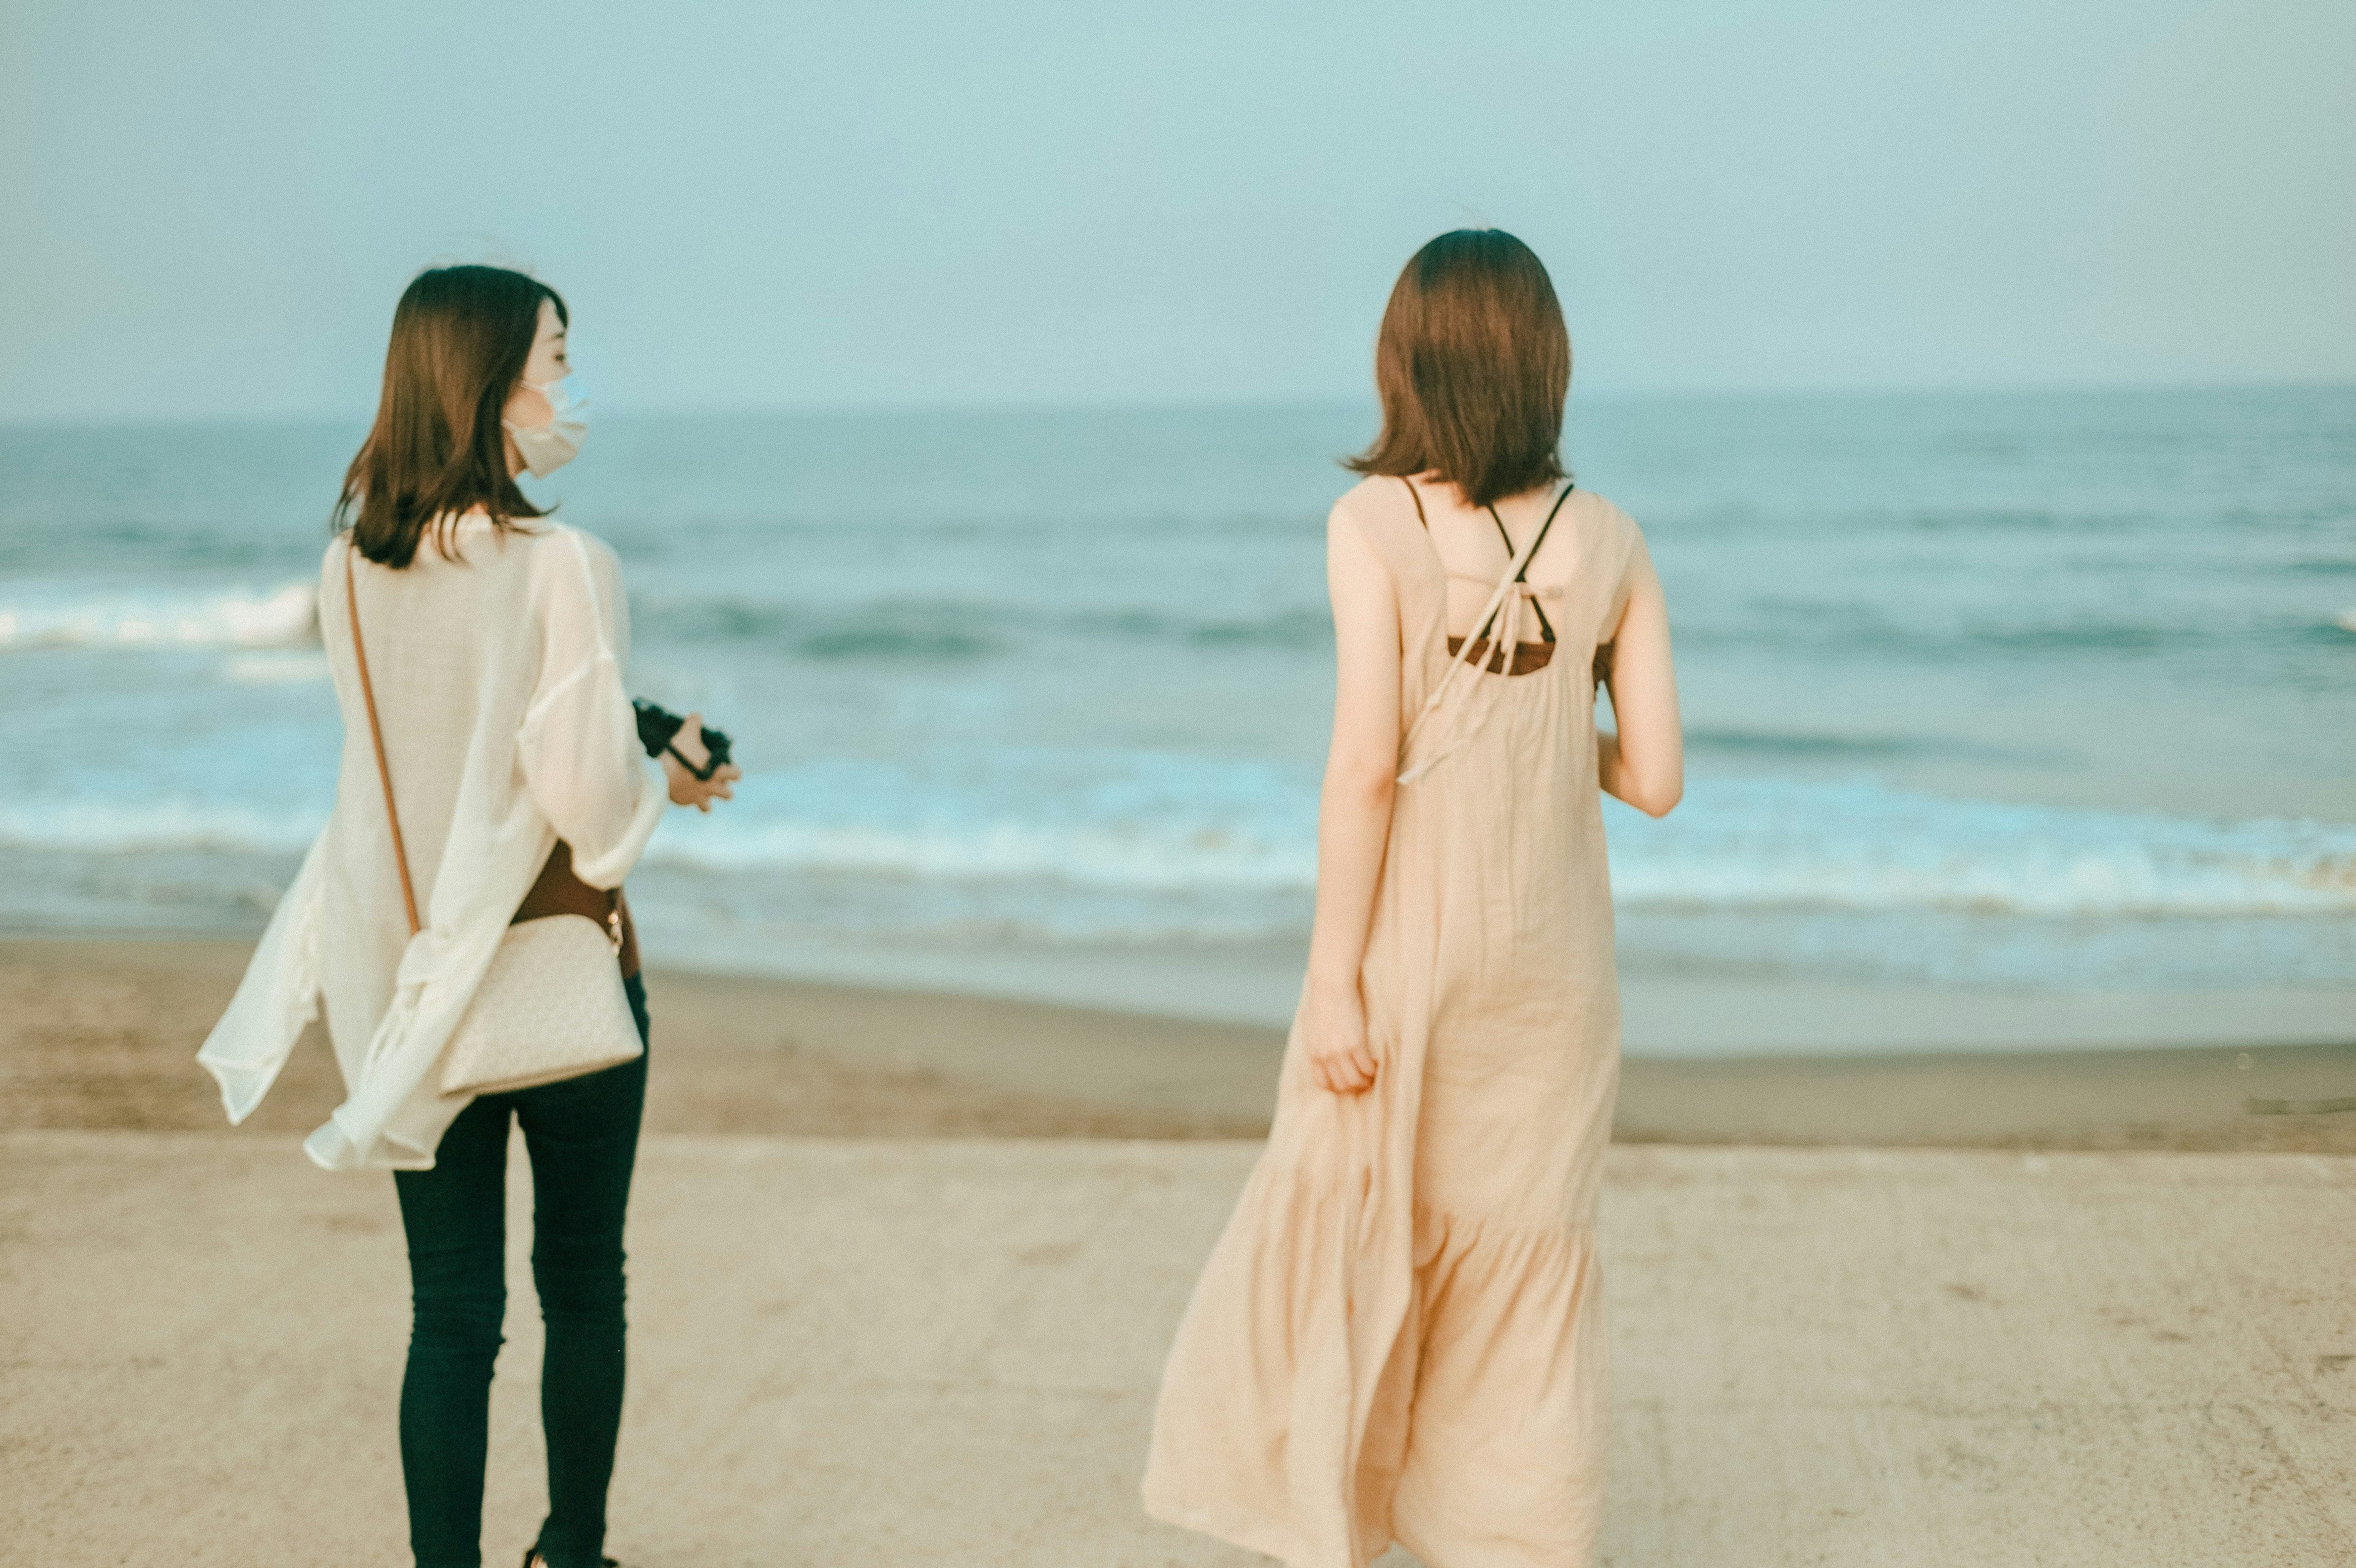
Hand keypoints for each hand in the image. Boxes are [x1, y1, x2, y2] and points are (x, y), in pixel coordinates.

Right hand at [660, 712, 738, 811]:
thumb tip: (696, 715)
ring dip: (706, 801)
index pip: (736, 774)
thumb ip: (694, 724)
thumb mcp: (687, 734)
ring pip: (708, 807)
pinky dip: (689, 803)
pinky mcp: (687, 803)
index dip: (733, 772)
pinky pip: (690, 807)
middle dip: (723, 790)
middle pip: (728, 795)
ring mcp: (700, 797)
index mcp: (718, 771)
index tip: (728, 768)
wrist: (662, 773)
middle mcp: (713, 787)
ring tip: (700, 793)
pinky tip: (685, 796)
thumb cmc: (679, 753)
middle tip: (714, 782)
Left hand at [1301, 976, 1376, 1094]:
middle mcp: (1326, 1056)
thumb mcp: (1313, 1030)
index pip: (1323, 1084)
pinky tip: (1375, 1063)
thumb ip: (1319, 1046)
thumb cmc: (1322, 1004)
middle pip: (1341, 1085)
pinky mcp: (1356, 1044)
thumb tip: (1326, 1058)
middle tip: (1362, 1080)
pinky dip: (1373, 1070)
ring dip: (1365, 1080)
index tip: (1345, 1082)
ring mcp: (1341, 1051)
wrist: (1331, 988)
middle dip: (1353, 1087)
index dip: (1336, 1087)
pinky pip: (1367, 1067)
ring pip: (1355, 1080)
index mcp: (1314, 1053)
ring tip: (1370, 1073)